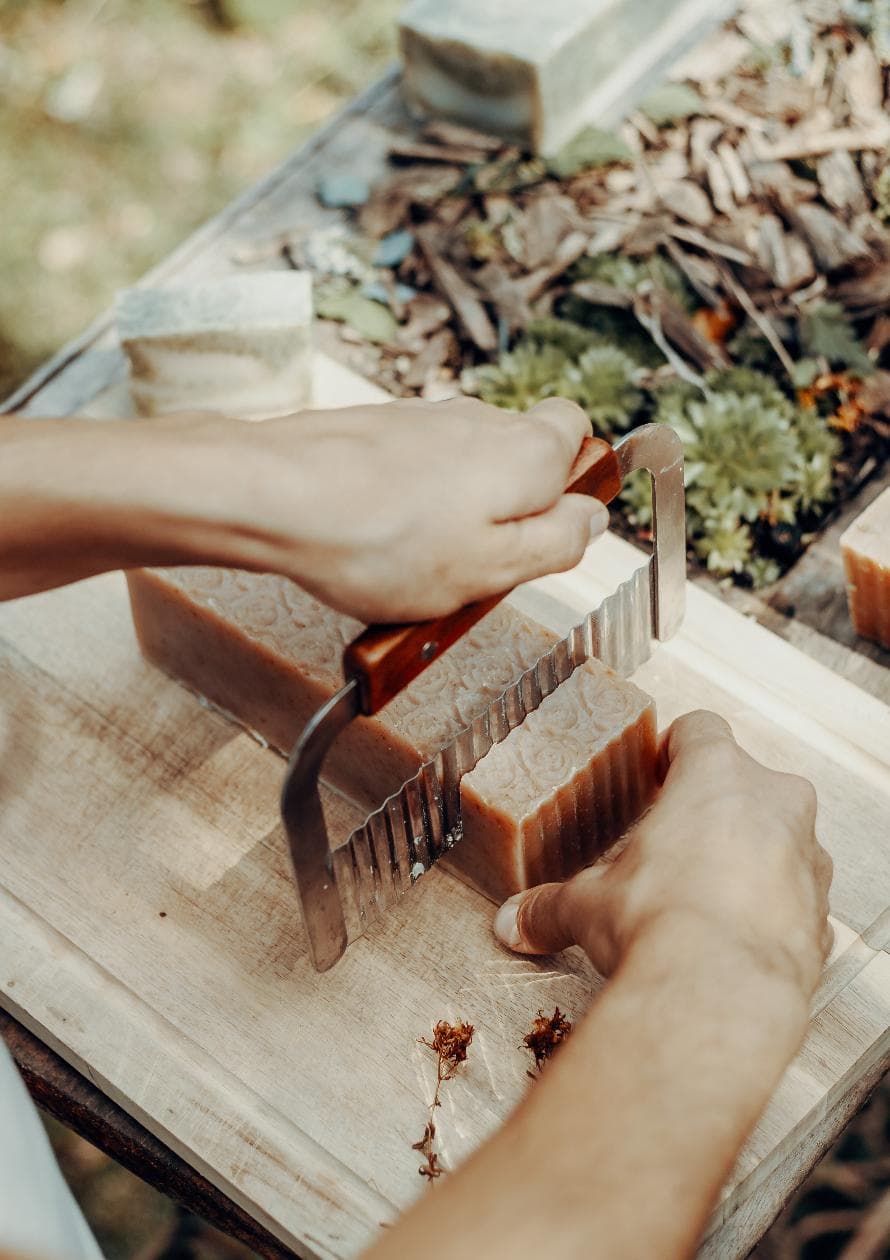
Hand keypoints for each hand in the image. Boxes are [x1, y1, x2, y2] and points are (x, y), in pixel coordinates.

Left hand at [199, 396, 606, 621]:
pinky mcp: (376, 430)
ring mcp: (424, 420)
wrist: (274, 497)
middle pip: (520, 453)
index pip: (580, 434)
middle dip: (511, 506)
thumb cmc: (382, 541)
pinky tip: (375, 546)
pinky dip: (405, 505)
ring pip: (463, 465)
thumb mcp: (493, 570)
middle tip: (478, 564)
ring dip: (454, 511)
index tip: (546, 532)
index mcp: (528, 451)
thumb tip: (593, 519)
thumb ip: (557, 544)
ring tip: (414, 566)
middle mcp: (481, 421)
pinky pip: (412, 471)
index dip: (572, 485)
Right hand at [494, 710, 832, 1006]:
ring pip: (782, 838)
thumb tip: (516, 920)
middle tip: (676, 841)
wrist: (721, 993)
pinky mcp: (822, 914)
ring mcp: (807, 857)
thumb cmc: (661, 924)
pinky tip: (734, 938)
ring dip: (751, 857)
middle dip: (714, 808)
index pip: (700, 729)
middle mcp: (774, 803)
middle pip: (747, 782)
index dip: (675, 749)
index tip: (659, 772)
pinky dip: (771, 911)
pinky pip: (797, 899)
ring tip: (705, 896)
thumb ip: (550, 906)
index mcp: (715, 775)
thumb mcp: (586, 905)